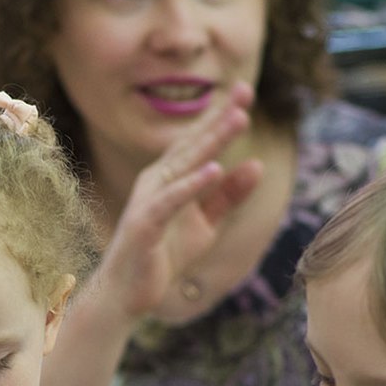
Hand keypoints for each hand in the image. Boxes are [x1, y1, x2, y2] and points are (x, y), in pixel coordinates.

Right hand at [101, 81, 262, 325]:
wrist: (127, 294)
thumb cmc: (163, 255)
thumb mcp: (205, 223)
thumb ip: (228, 195)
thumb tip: (257, 165)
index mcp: (170, 178)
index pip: (199, 142)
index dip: (222, 117)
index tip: (246, 92)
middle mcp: (156, 181)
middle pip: (192, 144)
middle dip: (219, 118)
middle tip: (245, 91)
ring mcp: (148, 201)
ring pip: (184, 165)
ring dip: (211, 142)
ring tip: (238, 120)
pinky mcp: (145, 225)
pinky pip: (171, 201)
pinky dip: (192, 184)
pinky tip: (214, 169)